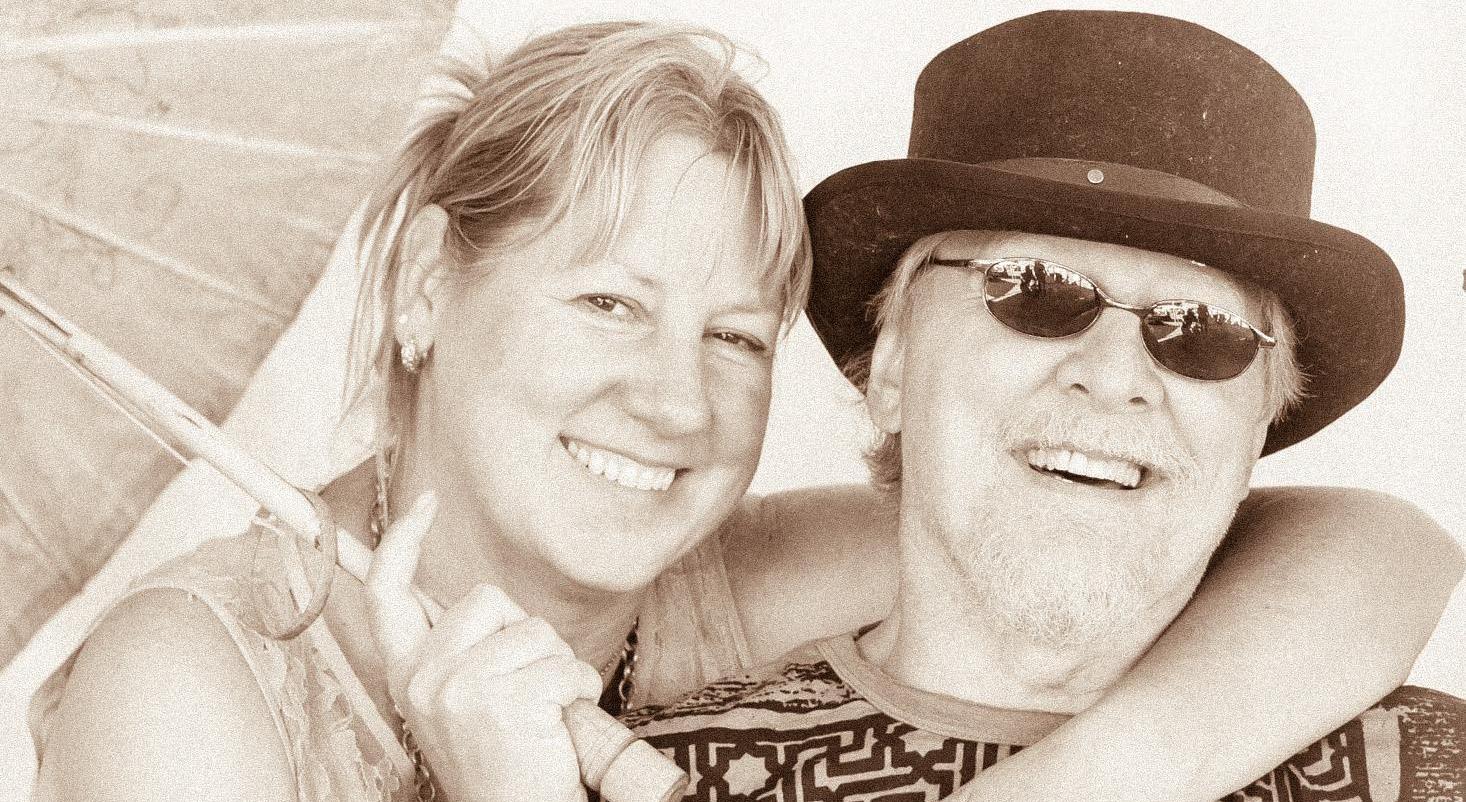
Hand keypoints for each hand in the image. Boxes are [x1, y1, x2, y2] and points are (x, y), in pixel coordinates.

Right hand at [365, 492, 602, 801]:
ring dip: (556, 666)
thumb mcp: (459, 699)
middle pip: (486, 598)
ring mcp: (460, 688)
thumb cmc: (501, 756)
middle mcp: (423, 677)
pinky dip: (578, 690)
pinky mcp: (504, 702)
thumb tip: (475, 601)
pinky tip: (560, 725)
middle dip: (522, 632)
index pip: (388, 590)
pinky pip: (564, 665)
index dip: (403, 540)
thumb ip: (458, 649)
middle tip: (525, 687)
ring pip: (533, 631)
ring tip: (543, 713)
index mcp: (406, 672)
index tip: (426, 502)